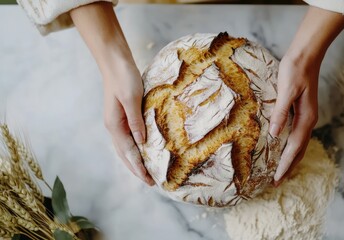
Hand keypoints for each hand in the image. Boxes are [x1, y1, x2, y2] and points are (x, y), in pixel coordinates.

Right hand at [70, 2, 153, 184]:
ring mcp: (117, 122)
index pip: (129, 152)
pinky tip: (143, 151)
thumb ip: (136, 121)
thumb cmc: (124, 78)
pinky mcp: (122, 116)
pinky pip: (128, 138)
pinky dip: (135, 149)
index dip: (139, 167)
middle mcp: (114, 127)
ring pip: (125, 148)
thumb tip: (141, 142)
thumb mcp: (131, 98)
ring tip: (146, 172)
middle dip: (137, 169)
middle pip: (125, 154)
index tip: (149, 180)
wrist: (115, 62)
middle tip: (150, 182)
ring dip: (135, 161)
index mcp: (114, 125)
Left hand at [269, 6, 343, 185]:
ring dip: (290, 159)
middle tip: (276, 182)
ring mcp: (307, 116)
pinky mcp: (303, 111)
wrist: (307, 55)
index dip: (285, 164)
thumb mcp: (286, 90)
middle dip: (288, 167)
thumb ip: (281, 113)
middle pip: (299, 150)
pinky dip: (291, 146)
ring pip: (299, 144)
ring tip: (281, 171)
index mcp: (306, 118)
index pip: (294, 148)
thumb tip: (274, 135)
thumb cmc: (295, 70)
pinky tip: (283, 147)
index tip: (276, 178)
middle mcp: (308, 120)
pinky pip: (298, 135)